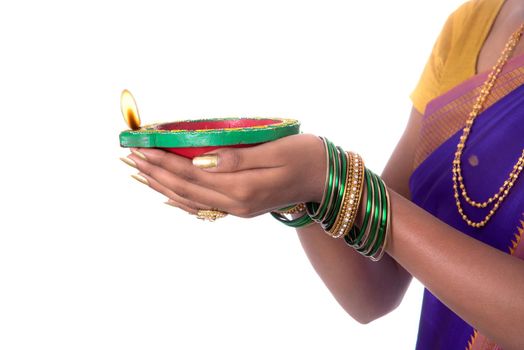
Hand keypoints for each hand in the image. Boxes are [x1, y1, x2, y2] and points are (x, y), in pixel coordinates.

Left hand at [124, 133, 326, 217]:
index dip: (162, 160)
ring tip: (139, 173)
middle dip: (154, 172)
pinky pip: (202, 207)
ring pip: (189, 199)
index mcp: (242, 187)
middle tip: (129, 156)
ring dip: (161, 185)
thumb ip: (238, 157)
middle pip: (184, 188)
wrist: (326, 180)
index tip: (139, 147)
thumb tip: (201, 160)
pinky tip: (167, 195)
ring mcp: (238, 208)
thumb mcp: (276, 150)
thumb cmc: (306, 156)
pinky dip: (180, 200)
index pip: (190, 173)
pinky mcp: (241, 207)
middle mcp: (236, 203)